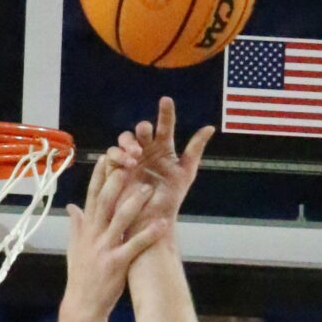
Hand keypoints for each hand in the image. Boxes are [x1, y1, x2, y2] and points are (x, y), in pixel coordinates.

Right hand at [63, 147, 163, 318]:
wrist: (82, 305)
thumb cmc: (81, 275)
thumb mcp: (75, 247)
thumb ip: (76, 225)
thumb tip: (72, 207)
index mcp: (85, 229)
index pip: (92, 197)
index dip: (99, 176)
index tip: (106, 157)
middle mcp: (93, 235)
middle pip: (105, 203)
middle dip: (116, 182)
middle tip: (129, 164)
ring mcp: (104, 249)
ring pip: (119, 220)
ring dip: (135, 203)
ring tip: (149, 188)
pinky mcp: (116, 263)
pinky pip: (134, 245)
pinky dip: (149, 233)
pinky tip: (162, 223)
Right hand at [110, 93, 213, 234]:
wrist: (152, 221)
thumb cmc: (169, 200)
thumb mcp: (186, 173)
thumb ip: (195, 150)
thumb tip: (210, 127)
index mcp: (163, 149)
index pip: (164, 126)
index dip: (165, 112)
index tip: (166, 100)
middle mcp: (145, 151)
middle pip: (140, 131)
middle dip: (142, 130)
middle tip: (144, 133)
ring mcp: (129, 160)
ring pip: (124, 140)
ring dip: (128, 143)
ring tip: (135, 155)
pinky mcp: (115, 170)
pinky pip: (112, 156)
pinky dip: (117, 156)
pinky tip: (126, 164)